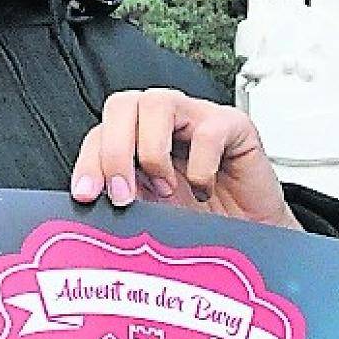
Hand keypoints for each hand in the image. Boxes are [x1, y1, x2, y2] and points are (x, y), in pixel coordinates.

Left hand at [70, 89, 299, 226]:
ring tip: (166, 188)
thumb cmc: (204, 219)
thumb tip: (92, 204)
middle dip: (114, 152)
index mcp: (138, 139)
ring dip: (152, 151)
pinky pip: (208, 131)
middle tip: (123, 194)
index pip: (100, 133)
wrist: (251, 234)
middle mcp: (164, 122)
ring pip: (157, 103)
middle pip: (122, 104)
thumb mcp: (152, 214)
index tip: (86, 195)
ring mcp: (198, 118)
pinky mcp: (233, 126)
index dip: (89, 161)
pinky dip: (200, 166)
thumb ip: (124, 201)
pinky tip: (203, 189)